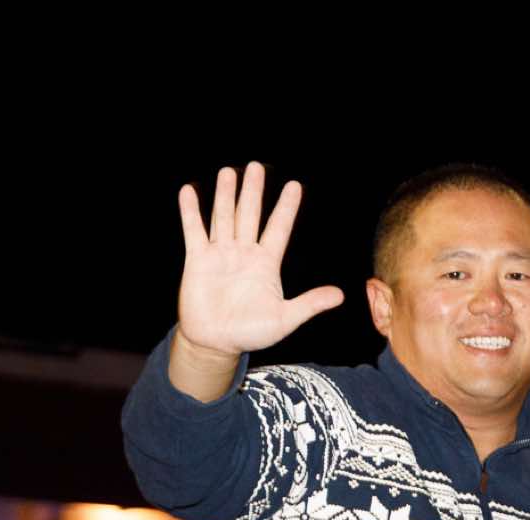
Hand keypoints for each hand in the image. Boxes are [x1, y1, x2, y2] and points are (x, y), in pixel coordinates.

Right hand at [169, 164, 343, 395]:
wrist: (217, 343)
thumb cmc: (251, 333)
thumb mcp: (285, 319)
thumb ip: (310, 304)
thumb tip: (340, 295)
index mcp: (267, 264)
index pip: (279, 228)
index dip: (286, 208)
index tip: (294, 185)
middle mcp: (244, 253)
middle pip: (250, 215)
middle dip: (253, 191)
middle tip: (256, 166)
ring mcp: (220, 255)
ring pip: (224, 217)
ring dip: (226, 195)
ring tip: (229, 171)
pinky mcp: (198, 261)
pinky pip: (194, 231)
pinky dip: (191, 212)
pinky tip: (189, 191)